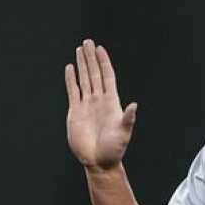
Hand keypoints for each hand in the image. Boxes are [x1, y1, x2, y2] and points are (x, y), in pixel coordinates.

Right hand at [65, 38, 137, 171]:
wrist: (99, 161)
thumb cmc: (114, 149)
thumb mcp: (124, 133)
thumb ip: (127, 119)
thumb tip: (134, 106)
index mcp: (111, 102)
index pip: (107, 76)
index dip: (103, 62)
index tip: (99, 48)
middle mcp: (99, 100)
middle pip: (94, 73)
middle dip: (90, 57)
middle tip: (87, 42)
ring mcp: (87, 105)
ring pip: (84, 79)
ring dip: (82, 64)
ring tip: (79, 50)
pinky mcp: (75, 112)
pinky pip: (73, 91)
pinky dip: (71, 80)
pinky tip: (70, 69)